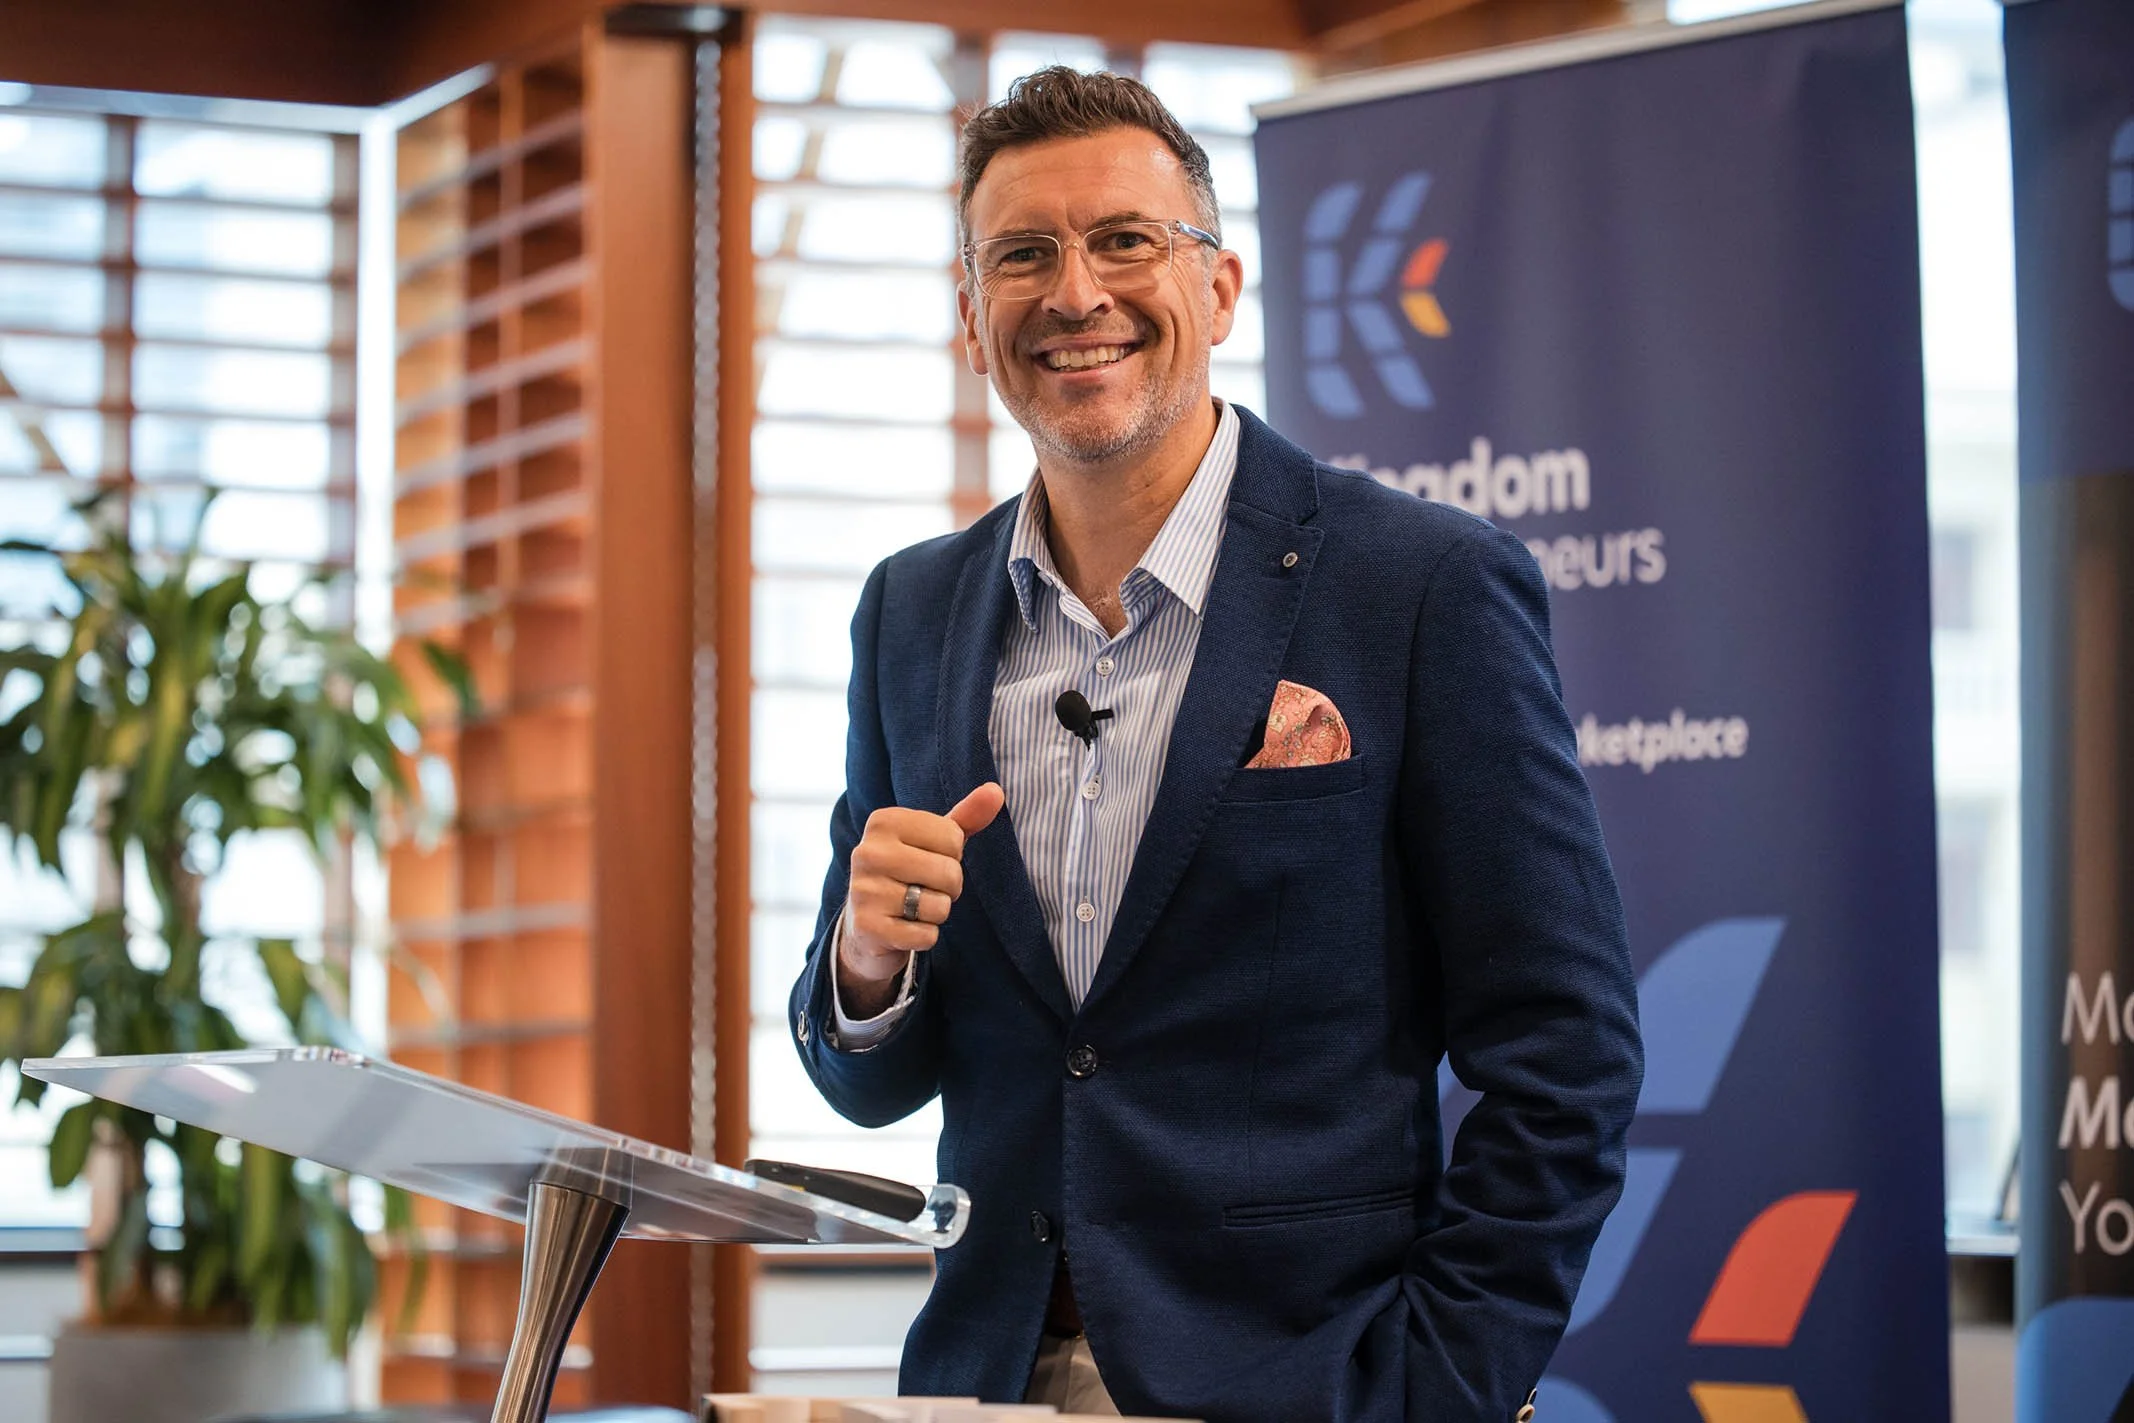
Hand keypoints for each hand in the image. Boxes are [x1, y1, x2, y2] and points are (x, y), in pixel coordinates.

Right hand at [837, 782, 1004, 1017]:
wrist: (867, 925)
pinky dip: (924, 936)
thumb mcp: (935, 840)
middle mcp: (867, 851)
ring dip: (936, 912)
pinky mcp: (868, 928)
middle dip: (949, 886)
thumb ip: (966, 816)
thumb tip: (996, 790)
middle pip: (949, 871)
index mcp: (883, 821)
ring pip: (939, 906)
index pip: (953, 837)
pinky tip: (904, 928)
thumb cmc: (909, 872)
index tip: (928, 860)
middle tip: (923, 888)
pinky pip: (926, 935)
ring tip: (913, 908)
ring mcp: (863, 890)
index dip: (952, 855)